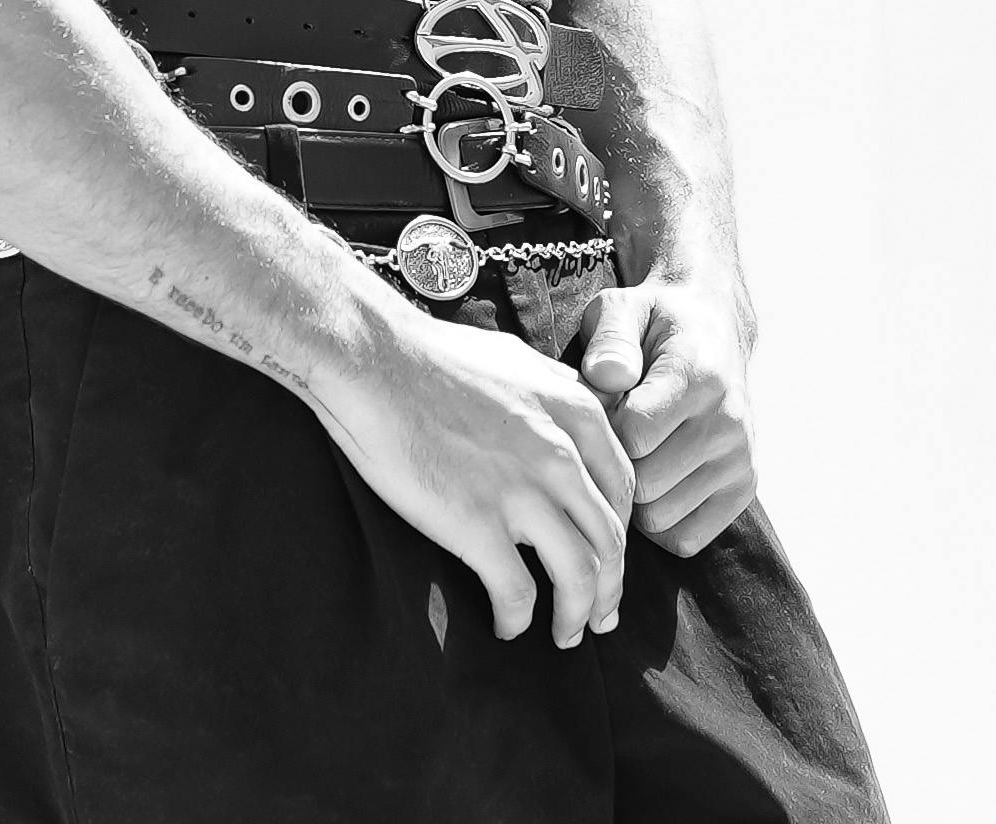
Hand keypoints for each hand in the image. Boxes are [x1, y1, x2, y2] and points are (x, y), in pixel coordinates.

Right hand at [309, 285, 633, 646]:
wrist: (373, 362)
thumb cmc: (433, 359)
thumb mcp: (517, 361)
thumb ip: (556, 395)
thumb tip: (571, 415)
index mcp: (575, 412)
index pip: (623, 491)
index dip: (621, 537)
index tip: (609, 563)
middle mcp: (562, 455)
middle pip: (610, 541)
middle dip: (610, 589)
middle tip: (601, 619)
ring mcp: (521, 491)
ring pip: (580, 575)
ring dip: (577, 615)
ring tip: (565, 636)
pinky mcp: (477, 524)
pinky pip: (518, 593)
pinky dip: (518, 620)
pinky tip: (505, 628)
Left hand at [573, 277, 758, 554]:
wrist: (713, 329)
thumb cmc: (654, 324)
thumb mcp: (624, 309)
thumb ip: (610, 338)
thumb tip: (607, 376)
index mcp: (700, 376)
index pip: (633, 436)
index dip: (601, 429)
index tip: (600, 408)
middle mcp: (729, 422)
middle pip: (643, 483)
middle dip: (616, 464)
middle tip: (613, 435)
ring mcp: (740, 460)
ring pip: (659, 517)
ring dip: (635, 496)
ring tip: (635, 454)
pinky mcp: (743, 488)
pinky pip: (685, 538)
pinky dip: (660, 521)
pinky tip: (654, 481)